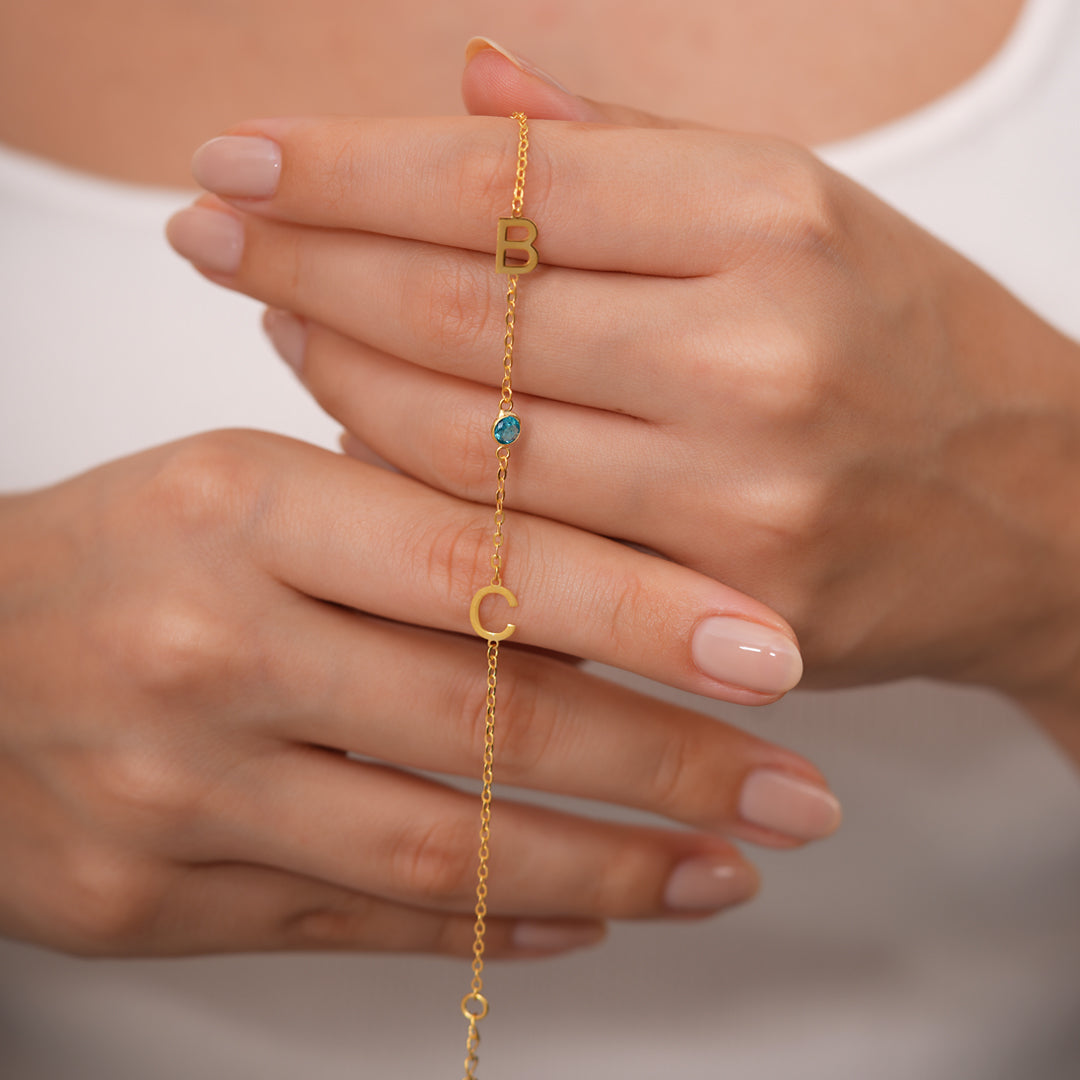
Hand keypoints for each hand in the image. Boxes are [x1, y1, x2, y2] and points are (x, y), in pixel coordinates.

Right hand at [0, 430, 838, 958]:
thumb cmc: (130, 550)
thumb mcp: (251, 485)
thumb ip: (408, 524)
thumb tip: (595, 590)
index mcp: (243, 510)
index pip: (481, 564)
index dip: (641, 612)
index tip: (771, 652)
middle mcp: (207, 651)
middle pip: (481, 724)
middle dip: (663, 767)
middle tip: (796, 792)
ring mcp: (169, 791)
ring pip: (435, 848)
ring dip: (605, 869)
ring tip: (723, 868)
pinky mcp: (144, 896)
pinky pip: (353, 921)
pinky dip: (488, 923)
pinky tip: (590, 918)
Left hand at [166, 47, 1079, 717]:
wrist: (1044, 511)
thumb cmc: (913, 345)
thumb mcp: (800, 206)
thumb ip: (628, 142)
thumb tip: (469, 82)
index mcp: (770, 216)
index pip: (499, 182)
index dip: (341, 166)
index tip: (232, 159)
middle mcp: (753, 350)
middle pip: (461, 309)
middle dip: (307, 265)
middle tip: (215, 239)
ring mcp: (737, 496)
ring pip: (468, 441)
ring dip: (343, 376)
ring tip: (279, 320)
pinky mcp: (723, 612)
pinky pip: (517, 552)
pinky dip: (422, 492)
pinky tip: (362, 437)